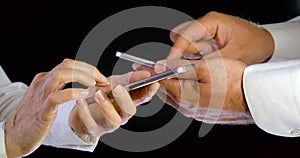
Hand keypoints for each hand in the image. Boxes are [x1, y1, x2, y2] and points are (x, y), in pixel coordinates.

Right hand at [4, 58, 107, 156]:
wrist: (15, 135)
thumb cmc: (34, 116)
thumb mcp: (47, 96)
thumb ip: (59, 87)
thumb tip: (81, 84)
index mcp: (45, 79)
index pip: (69, 64)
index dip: (87, 68)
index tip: (101, 77)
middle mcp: (43, 83)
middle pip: (67, 65)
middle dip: (88, 69)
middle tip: (102, 79)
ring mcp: (42, 95)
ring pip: (60, 75)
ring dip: (81, 76)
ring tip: (94, 83)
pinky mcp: (42, 110)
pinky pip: (57, 97)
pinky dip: (72, 93)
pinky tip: (84, 94)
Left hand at [69, 70, 159, 136]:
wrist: (80, 109)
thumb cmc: (99, 96)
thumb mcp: (113, 84)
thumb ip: (127, 79)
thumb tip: (144, 73)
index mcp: (128, 102)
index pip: (142, 97)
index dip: (149, 91)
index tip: (153, 83)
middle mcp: (121, 115)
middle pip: (130, 110)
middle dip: (125, 99)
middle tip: (118, 87)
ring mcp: (109, 124)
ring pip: (114, 120)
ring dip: (106, 106)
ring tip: (98, 93)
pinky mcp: (94, 130)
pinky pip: (91, 123)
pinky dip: (85, 111)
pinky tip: (81, 100)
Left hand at [134, 57, 252, 123]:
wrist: (256, 97)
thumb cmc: (233, 80)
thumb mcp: (204, 67)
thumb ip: (179, 67)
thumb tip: (160, 66)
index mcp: (185, 97)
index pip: (160, 83)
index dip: (149, 72)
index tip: (139, 66)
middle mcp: (188, 108)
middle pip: (167, 91)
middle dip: (159, 78)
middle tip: (154, 67)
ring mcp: (197, 112)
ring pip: (178, 95)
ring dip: (173, 83)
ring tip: (172, 72)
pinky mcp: (205, 112)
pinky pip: (189, 100)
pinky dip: (185, 89)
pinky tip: (190, 82)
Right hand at [167, 11, 273, 64]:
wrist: (266, 45)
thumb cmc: (255, 44)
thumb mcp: (235, 54)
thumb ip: (212, 62)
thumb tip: (193, 69)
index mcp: (212, 21)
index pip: (186, 34)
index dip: (176, 50)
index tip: (170, 63)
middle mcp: (205, 25)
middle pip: (181, 38)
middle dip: (184, 53)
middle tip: (196, 62)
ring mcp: (205, 33)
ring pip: (187, 46)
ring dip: (193, 57)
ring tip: (211, 59)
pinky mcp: (206, 41)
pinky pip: (193, 51)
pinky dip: (197, 59)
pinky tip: (210, 60)